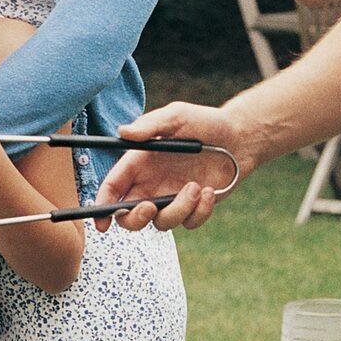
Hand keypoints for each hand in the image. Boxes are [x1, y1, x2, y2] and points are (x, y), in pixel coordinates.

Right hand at [94, 102, 248, 232]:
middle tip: (151, 207)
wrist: (240, 137)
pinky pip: (188, 223)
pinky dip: (200, 211)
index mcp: (140, 163)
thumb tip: (122, 132)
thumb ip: (150, 126)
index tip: (100, 222)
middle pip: (129, 217)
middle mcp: (152, 184)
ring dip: (178, 209)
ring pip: (161, 223)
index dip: (102, 207)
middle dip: (135, 219)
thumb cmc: (205, 122)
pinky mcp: (193, 208)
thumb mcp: (177, 116)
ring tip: (196, 186)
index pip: (113, 188)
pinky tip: (210, 191)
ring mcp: (172, 198)